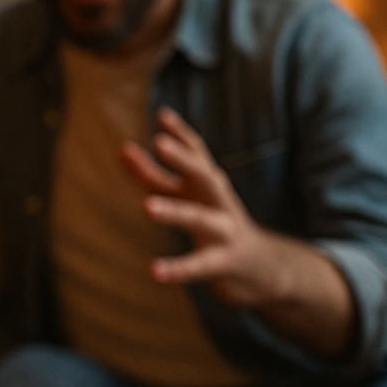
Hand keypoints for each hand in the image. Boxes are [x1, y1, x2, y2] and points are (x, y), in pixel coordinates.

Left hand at [121, 107, 287, 306]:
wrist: (262, 267)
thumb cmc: (216, 225)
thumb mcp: (187, 199)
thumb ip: (155, 177)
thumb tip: (123, 150)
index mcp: (209, 185)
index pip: (198, 154)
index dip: (181, 134)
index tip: (162, 115)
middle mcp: (220, 202)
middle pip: (204, 176)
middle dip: (184, 159)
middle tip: (159, 143)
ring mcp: (225, 232)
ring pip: (200, 219)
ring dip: (174, 211)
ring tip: (146, 207)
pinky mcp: (225, 262)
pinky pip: (201, 265)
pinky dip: (178, 268)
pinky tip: (155, 272)